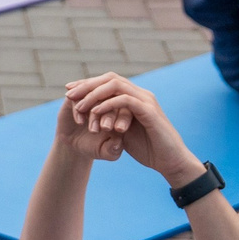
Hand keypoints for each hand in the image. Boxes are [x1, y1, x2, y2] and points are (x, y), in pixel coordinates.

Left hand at [61, 74, 203, 183]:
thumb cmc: (149, 149)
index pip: (109, 81)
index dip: (88, 84)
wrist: (170, 161)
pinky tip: (95, 112)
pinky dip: (108, 104)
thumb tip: (94, 116)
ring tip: (79, 106)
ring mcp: (146, 101)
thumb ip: (112, 121)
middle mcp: (141, 94)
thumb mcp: (124, 133)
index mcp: (135, 97)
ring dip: (94, 94)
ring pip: (116, 85)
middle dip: (87, 85)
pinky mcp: (149, 111)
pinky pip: (125, 100)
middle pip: (110, 78)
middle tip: (68, 94)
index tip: (69, 90)